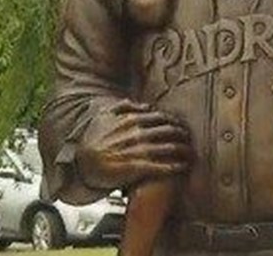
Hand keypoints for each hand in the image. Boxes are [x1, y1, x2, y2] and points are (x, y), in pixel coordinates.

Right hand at [75, 99, 191, 188]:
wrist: (82, 163)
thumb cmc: (92, 140)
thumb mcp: (103, 116)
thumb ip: (122, 107)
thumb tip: (141, 105)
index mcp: (131, 120)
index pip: (160, 117)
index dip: (173, 121)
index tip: (180, 124)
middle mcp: (137, 133)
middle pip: (169, 131)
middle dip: (182, 134)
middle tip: (189, 138)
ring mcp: (138, 151)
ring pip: (169, 147)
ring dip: (183, 149)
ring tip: (190, 152)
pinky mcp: (137, 168)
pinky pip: (161, 166)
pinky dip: (175, 166)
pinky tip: (182, 166)